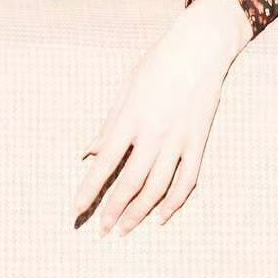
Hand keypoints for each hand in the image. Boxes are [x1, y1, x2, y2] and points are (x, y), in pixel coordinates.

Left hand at [73, 0, 250, 238]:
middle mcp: (153, 132)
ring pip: (157, 188)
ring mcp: (178, 139)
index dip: (89, 190)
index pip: (105, 162)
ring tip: (124, 229)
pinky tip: (160, 217)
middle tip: (102, 230)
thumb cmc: (159, 63)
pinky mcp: (198, 141)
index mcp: (131, 116)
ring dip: (138, 213)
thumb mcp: (127, 87)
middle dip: (113, 210)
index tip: (77, 210)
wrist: (200, 47)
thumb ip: (109, 123)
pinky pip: (186, 181)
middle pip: (130, 182)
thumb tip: (88, 153)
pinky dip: (174, 203)